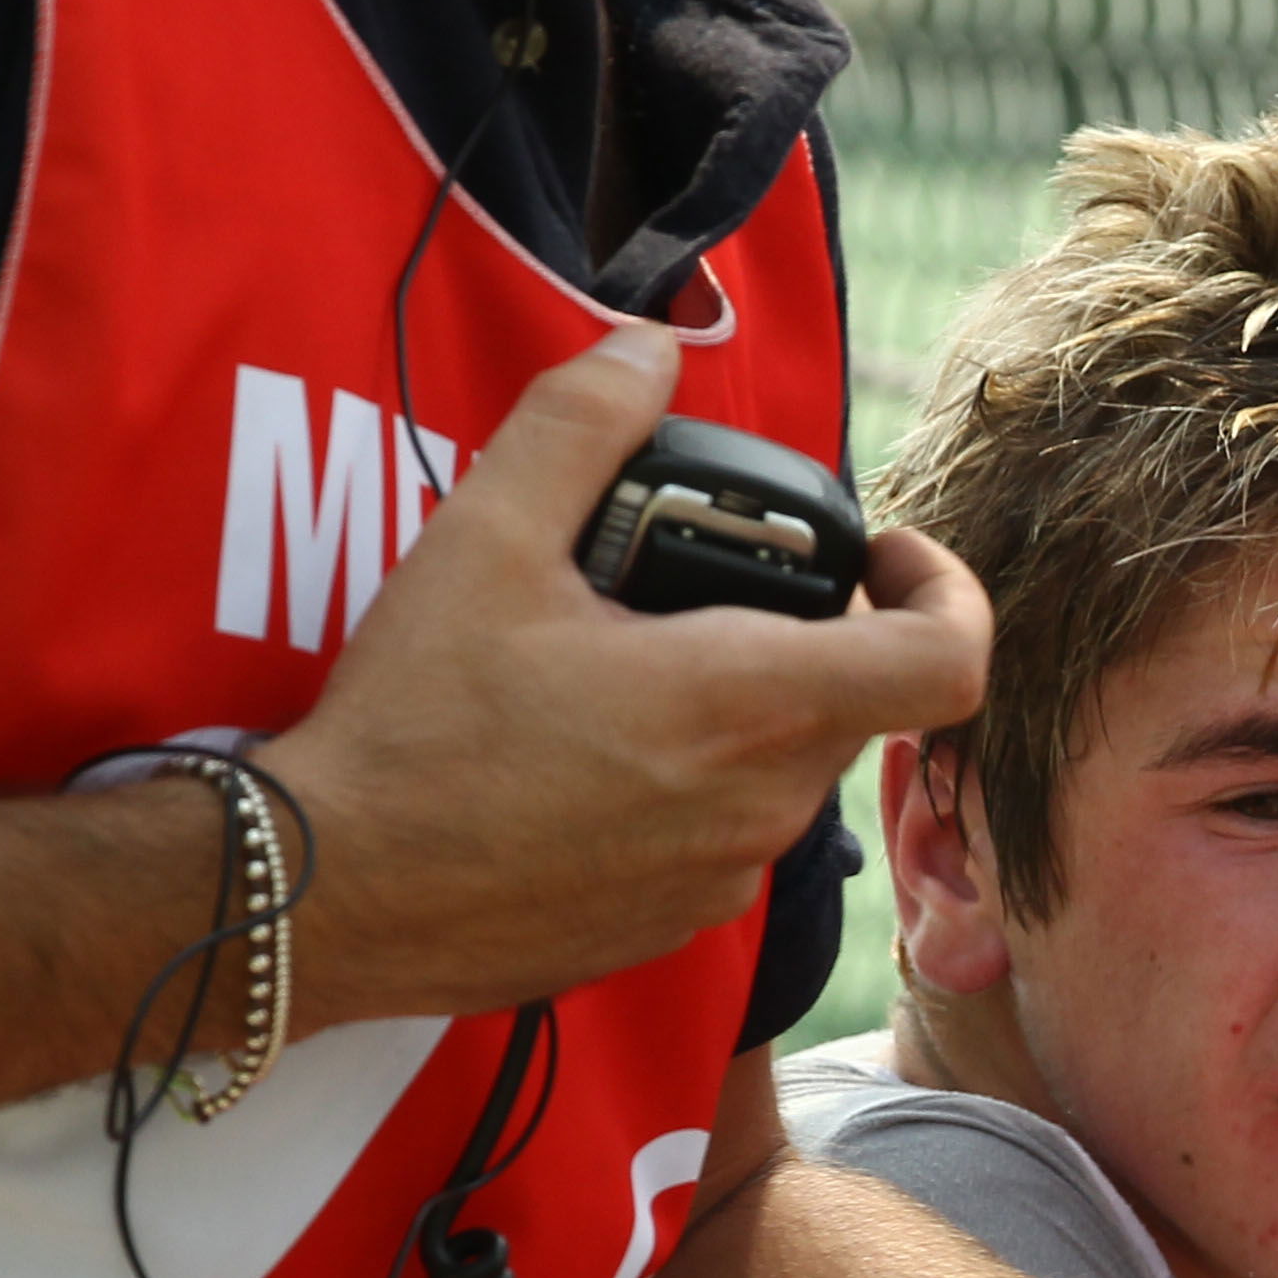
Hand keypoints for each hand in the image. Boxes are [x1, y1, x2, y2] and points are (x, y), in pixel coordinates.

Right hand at [257, 324, 991, 1029]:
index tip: (881, 555)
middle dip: (807, 636)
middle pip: (855, 702)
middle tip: (704, 590)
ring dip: (744, 709)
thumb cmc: (411, 726)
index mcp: (745, 704)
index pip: (946, 662)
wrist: (330, 896)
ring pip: (788, 770)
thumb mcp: (483, 541)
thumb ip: (579, 426)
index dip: (946, 591)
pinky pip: (729, 834)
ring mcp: (724, 877)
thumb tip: (645, 353)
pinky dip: (695, 781)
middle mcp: (760, 804)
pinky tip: (596, 752)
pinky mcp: (676, 924)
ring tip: (630, 665)